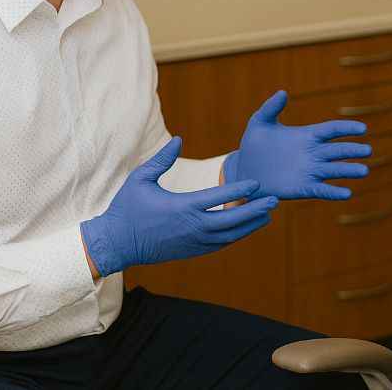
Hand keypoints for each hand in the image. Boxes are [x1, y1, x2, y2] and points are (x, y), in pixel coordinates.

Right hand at [80, 137, 277, 276]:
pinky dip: (237, 235)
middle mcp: (192, 227)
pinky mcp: (193, 252)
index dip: (239, 189)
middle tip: (274, 200)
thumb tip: (179, 139)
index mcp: (182, 207)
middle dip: (255, 210)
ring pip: (230, 235)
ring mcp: (194, 242)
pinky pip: (221, 244)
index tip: (256, 183)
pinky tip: (248, 226)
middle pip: (232, 220)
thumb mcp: (140, 179)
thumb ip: (162, 159)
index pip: (217, 198)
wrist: (117, 243)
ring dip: (250, 224)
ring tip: (268, 213)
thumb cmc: (127, 208)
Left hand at [222, 90, 371, 200]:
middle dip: (353, 150)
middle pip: (338, 150)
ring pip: (334, 170)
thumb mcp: (259, 122)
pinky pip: (322, 190)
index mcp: (306, 135)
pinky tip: (347, 193)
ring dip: (349, 170)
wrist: (244, 171)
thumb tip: (283, 92)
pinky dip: (334, 192)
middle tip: (367, 150)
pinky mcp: (303, 188)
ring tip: (364, 171)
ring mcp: (309, 172)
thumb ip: (271, 107)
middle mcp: (313, 153)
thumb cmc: (253, 145)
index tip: (362, 128)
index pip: (331, 130)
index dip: (347, 129)